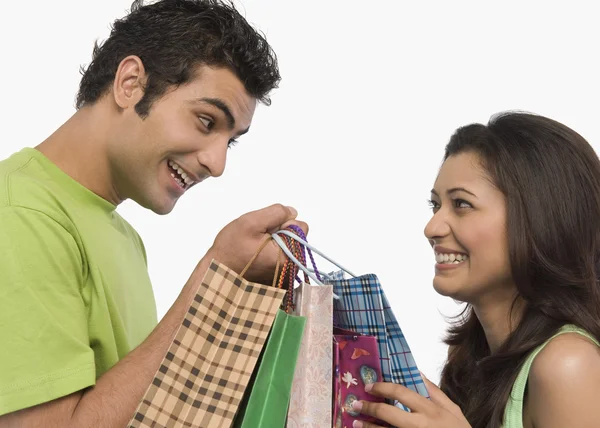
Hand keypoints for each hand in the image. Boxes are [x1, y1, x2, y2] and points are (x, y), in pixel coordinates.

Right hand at [203, 203, 307, 283]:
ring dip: (275, 241)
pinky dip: (272, 252)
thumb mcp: (251, 222)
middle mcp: (291, 269)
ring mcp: (285, 275)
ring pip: (289, 245)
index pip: (301, 226)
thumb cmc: (231, 250)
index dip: (283, 222)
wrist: (217, 273)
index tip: (267, 230)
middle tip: (259, 238)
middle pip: (297, 236)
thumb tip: (292, 212)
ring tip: (256, 247)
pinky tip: (257, 254)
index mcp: (289, 256)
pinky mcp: (278, 278)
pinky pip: (282, 255)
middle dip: (280, 232)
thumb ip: (276, 213)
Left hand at [351, 375, 470, 427]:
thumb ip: (435, 392)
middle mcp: (419, 424)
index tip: (369, 386)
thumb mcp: (453, 410)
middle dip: (369, 407)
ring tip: (356, 423)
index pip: (401, 392)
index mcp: (430, 410)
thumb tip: (418, 372)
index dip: (382, 387)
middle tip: (355, 404)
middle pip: (388, 412)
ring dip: (368, 427)